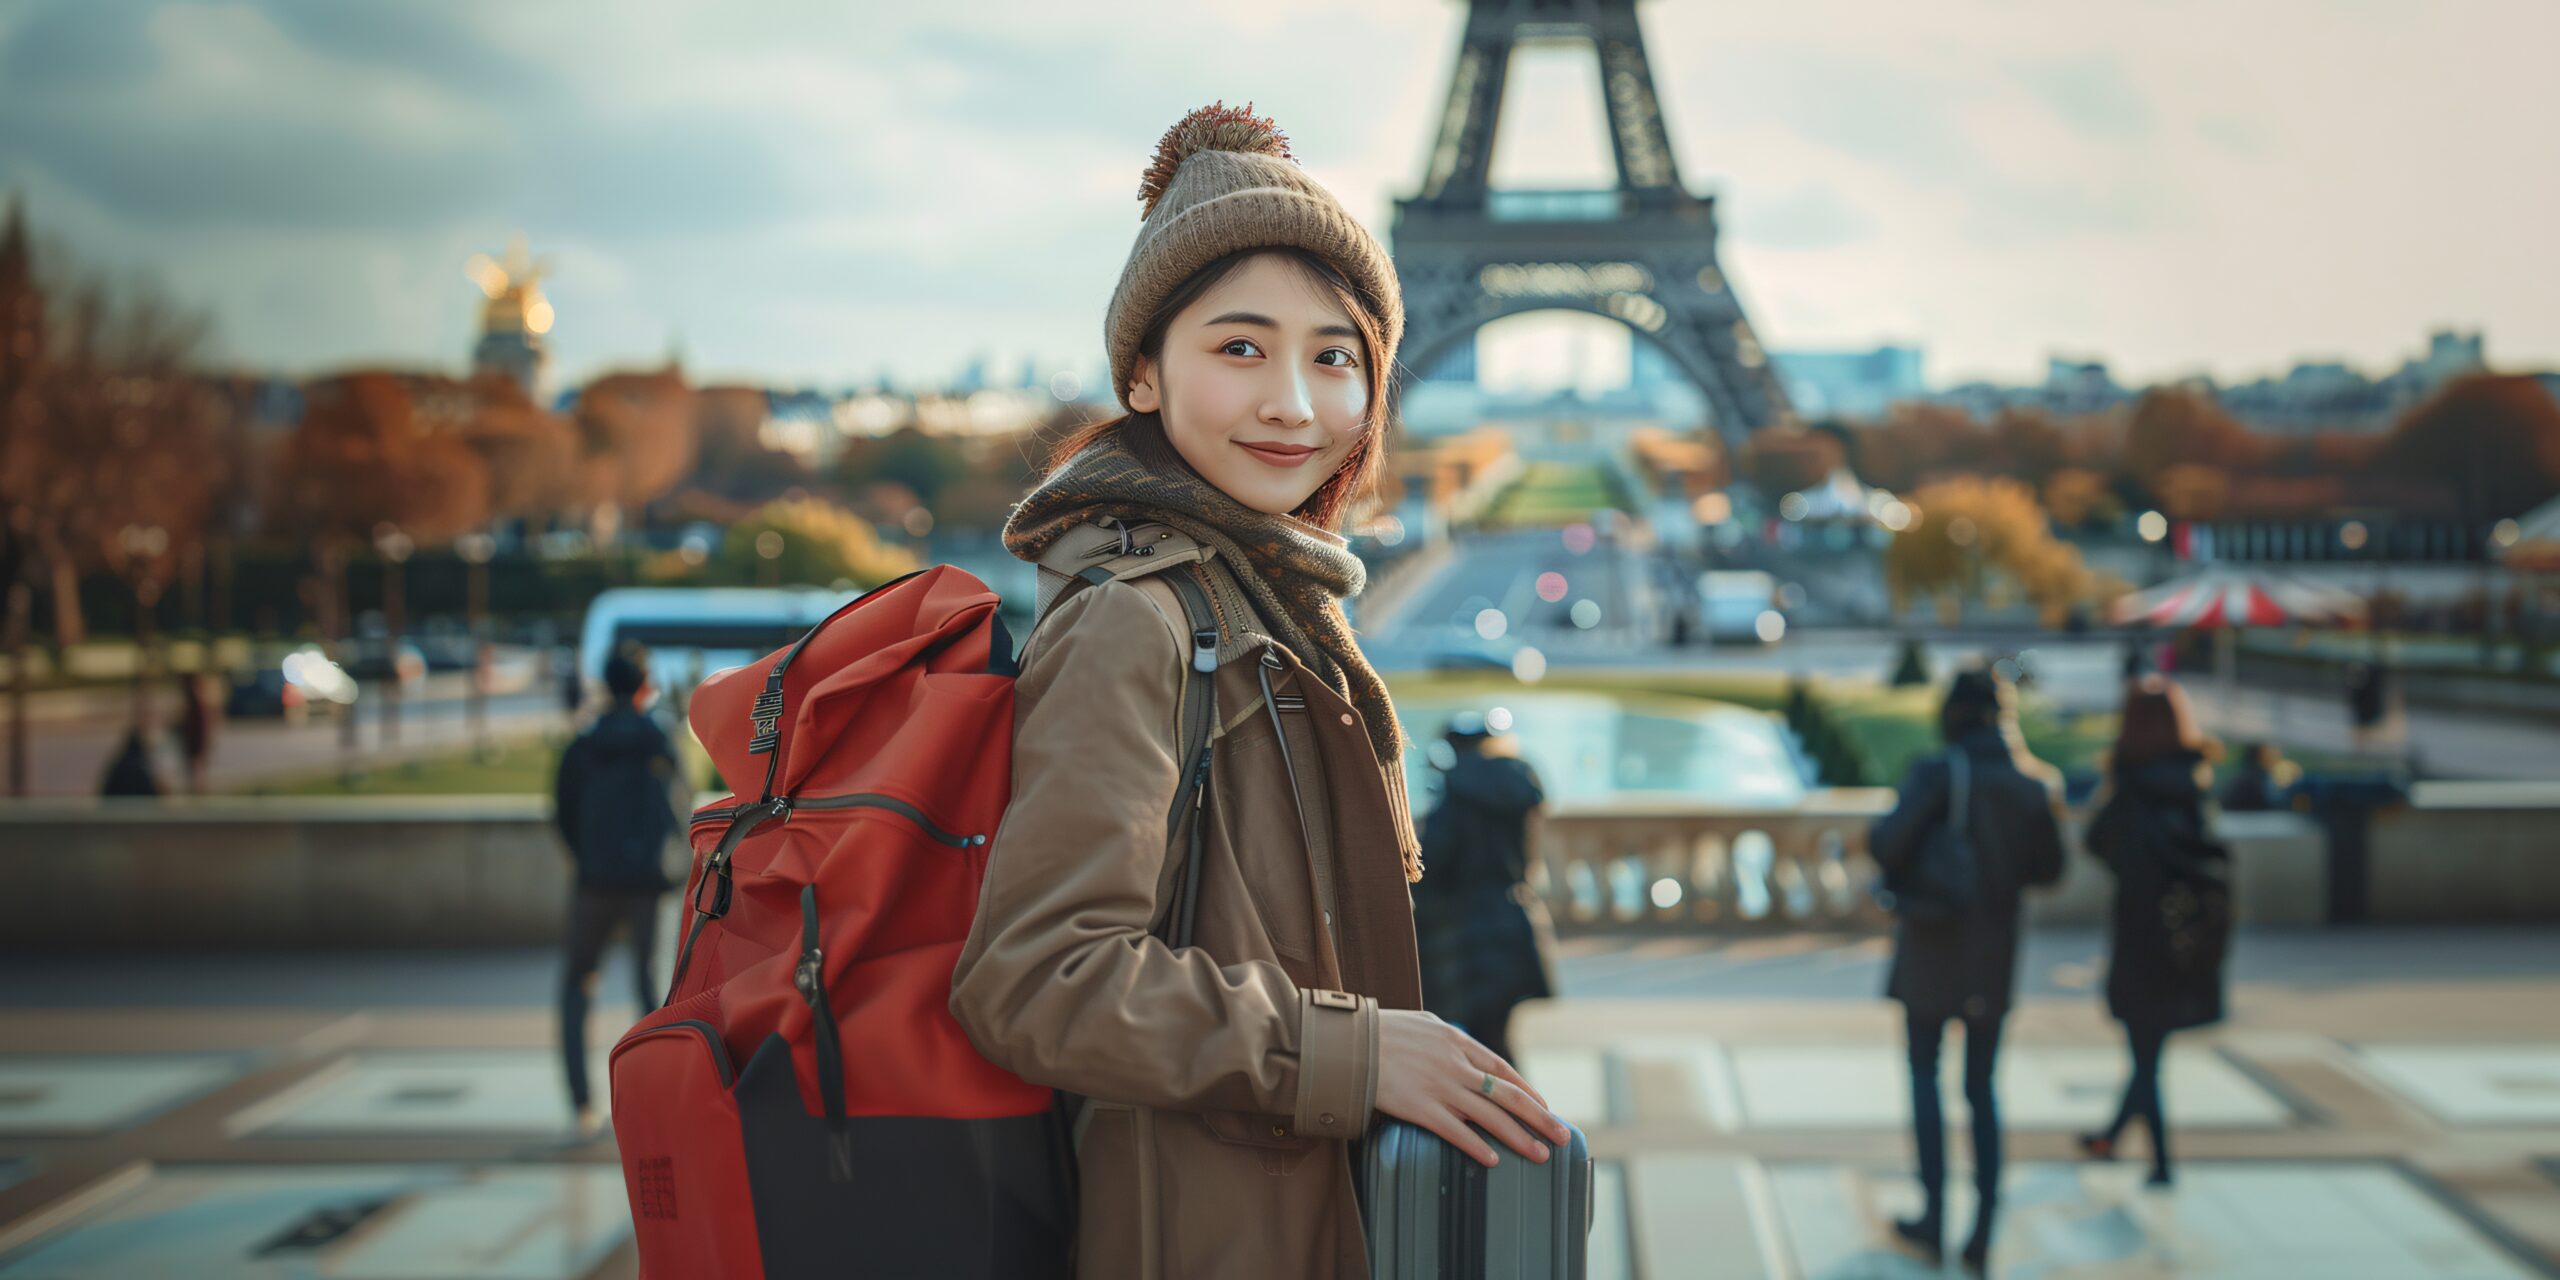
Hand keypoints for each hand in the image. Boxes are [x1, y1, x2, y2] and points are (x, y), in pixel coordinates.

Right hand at [1374, 1009, 1571, 1167]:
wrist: (1349, 1042)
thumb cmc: (1381, 1031)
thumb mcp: (1423, 1024)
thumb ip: (1447, 1038)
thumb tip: (1463, 1047)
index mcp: (1457, 1042)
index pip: (1503, 1070)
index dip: (1527, 1091)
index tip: (1545, 1108)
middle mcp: (1455, 1065)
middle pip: (1508, 1095)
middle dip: (1539, 1118)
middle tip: (1562, 1136)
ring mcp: (1440, 1087)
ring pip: (1490, 1117)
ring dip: (1519, 1137)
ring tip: (1541, 1155)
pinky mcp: (1420, 1108)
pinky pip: (1455, 1131)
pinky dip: (1476, 1146)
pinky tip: (1493, 1160)